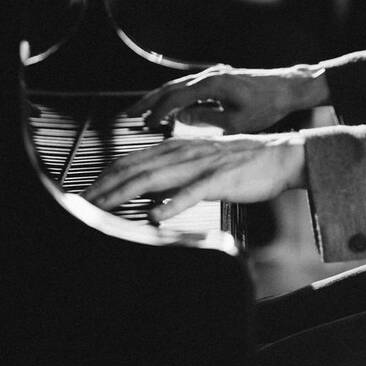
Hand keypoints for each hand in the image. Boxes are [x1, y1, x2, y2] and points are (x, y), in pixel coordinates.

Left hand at [82, 132, 306, 221]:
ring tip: (104, 207)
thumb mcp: (199, 166)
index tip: (86, 193)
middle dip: (106, 187)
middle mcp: (184, 152)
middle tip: (83, 203)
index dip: (106, 177)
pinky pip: (193, 191)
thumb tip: (145, 192)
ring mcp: (202, 164)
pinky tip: (156, 215)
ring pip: (156, 177)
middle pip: (136, 169)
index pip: (132, 161)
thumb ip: (173, 175)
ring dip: (126, 193)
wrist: (281, 156)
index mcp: (177, 149)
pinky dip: (173, 203)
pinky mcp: (222, 178)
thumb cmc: (241, 164)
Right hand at [124, 63, 329, 133]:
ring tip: (143, 111)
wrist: (288, 88)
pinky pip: (189, 85)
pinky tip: (168, 106)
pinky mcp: (218, 78)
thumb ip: (207, 120)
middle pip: (170, 87)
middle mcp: (210, 75)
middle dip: (149, 101)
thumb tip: (181, 118)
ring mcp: (213, 75)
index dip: (158, 112)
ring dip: (159, 97)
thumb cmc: (268, 105)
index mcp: (213, 85)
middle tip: (130, 114)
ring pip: (178, 85)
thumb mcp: (238, 122)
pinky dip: (174, 95)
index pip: (176, 98)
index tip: (145, 125)